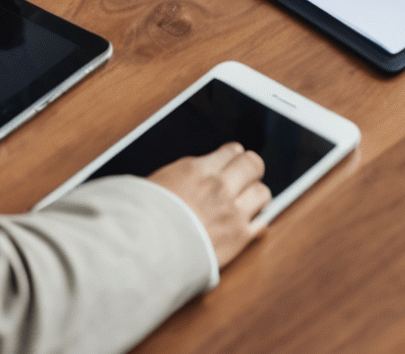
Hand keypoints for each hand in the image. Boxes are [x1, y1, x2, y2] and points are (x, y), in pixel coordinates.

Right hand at [150, 142, 269, 267]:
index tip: (232, 161)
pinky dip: (257, 224)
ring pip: (262, 192)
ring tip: (248, 203)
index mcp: (198, 170)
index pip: (232, 151)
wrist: (143, 253)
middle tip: (246, 178)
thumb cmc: (141, 220)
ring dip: (256, 196)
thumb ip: (181, 176)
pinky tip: (249, 225)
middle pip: (253, 165)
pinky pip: (261, 224)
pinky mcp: (238, 239)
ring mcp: (231, 212)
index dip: (233, 156)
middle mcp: (219, 186)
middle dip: (250, 170)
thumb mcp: (155, 184)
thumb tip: (191, 173)